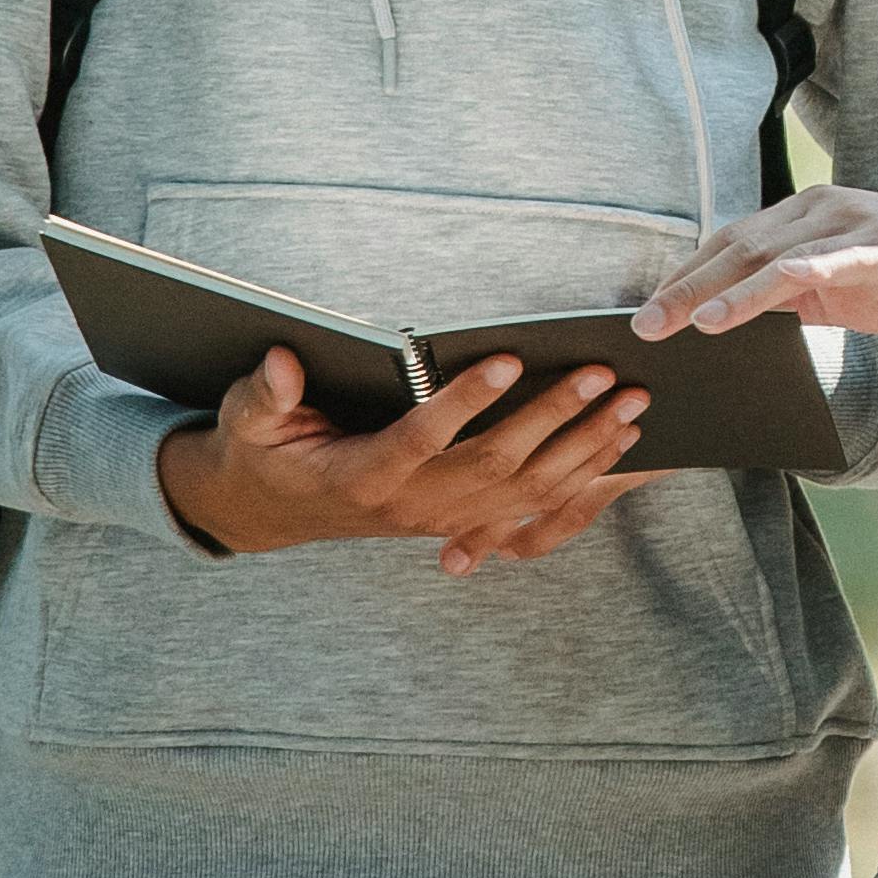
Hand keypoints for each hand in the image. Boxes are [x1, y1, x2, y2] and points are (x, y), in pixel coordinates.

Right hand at [156, 338, 651, 574]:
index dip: (466, 400)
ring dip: (584, 445)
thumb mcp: (248, 422)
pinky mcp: (462, 519)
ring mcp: (441, 518)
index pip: (423, 437)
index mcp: (362, 477)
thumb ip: (264, 394)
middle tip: (600, 372)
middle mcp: (410, 505)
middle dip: (554, 417)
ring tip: (630, 401)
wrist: (274, 510)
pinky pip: (534, 503)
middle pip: (495, 463)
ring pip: (527, 488)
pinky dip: (581, 471)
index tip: (508, 357)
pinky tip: (619, 438)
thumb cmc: (264, 452)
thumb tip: (282, 361)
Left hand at [631, 183, 877, 345]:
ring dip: (718, 291)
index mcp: (808, 216)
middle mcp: (823, 209)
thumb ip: (792, 299)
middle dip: (685, 286)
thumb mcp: (841, 292)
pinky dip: (772, 286)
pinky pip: (817, 268)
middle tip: (642, 324)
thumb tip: (730, 328)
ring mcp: (853, 226)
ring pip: (769, 255)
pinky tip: (739, 307)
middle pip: (738, 246)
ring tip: (679, 325)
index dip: (686, 274)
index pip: (732, 242)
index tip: (645, 310)